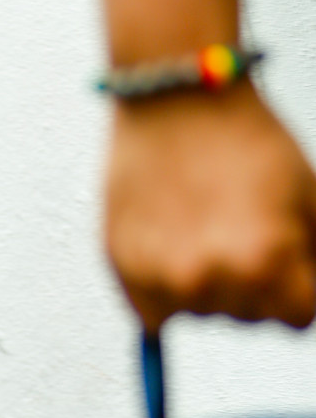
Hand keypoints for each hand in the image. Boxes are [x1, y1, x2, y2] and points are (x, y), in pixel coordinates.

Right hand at [105, 82, 315, 331]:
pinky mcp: (120, 263)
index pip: (297, 319)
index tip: (283, 263)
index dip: (296, 289)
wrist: (175, 98)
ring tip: (197, 229)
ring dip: (203, 287)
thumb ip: (312, 261)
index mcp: (266, 263)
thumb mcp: (309, 200)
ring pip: (197, 310)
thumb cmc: (245, 139)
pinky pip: (151, 308)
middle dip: (249, 286)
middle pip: (246, 317)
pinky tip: (168, 247)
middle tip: (233, 232)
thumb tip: (305, 299)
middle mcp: (209, 278)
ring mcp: (158, 274)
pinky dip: (161, 290)